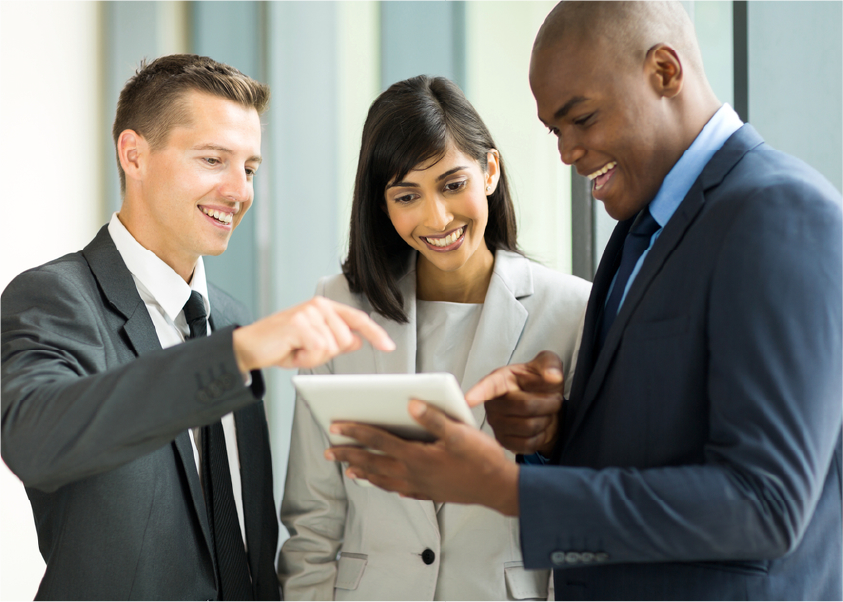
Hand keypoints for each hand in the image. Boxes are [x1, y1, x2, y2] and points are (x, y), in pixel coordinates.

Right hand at [232, 296, 394, 370]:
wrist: (249, 347)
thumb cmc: (280, 345)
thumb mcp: (313, 344)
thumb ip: (336, 340)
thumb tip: (358, 340)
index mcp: (325, 307)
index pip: (357, 319)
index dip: (375, 333)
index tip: (389, 346)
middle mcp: (319, 305)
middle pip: (345, 340)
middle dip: (326, 354)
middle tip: (303, 351)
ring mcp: (309, 312)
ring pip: (332, 347)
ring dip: (313, 357)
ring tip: (295, 350)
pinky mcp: (299, 323)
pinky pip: (318, 350)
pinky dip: (305, 359)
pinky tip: (291, 352)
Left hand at [326, 400, 519, 515]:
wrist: (498, 488)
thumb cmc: (481, 459)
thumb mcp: (459, 433)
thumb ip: (433, 418)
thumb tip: (409, 403)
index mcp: (416, 455)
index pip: (378, 440)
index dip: (355, 431)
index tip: (336, 425)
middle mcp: (412, 473)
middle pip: (373, 462)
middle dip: (349, 455)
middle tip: (329, 451)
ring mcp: (419, 485)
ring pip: (383, 479)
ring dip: (363, 472)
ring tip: (349, 470)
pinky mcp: (429, 492)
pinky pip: (399, 489)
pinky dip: (386, 485)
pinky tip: (385, 485)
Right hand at [465, 350, 563, 455]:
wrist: (549, 408)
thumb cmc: (541, 384)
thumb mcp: (549, 365)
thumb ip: (550, 364)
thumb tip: (552, 376)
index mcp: (500, 380)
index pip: (488, 386)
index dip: (478, 393)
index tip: (468, 399)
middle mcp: (493, 403)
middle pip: (523, 406)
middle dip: (547, 404)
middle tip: (554, 399)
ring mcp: (496, 424)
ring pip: (528, 426)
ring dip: (546, 419)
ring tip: (546, 412)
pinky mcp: (504, 442)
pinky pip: (527, 443)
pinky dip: (542, 436)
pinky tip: (540, 427)